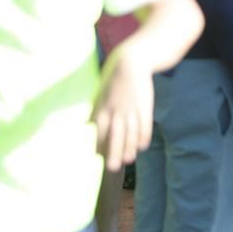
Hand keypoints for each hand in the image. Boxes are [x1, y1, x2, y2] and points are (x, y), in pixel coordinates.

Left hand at [91, 48, 153, 171]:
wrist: (132, 63)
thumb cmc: (114, 80)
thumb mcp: (100, 95)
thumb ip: (95, 112)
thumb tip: (87, 126)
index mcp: (102, 109)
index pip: (99, 133)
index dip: (100, 146)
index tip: (99, 157)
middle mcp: (116, 112)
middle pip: (115, 136)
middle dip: (114, 153)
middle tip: (113, 168)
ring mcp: (132, 110)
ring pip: (131, 134)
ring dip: (130, 148)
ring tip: (129, 159)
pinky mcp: (145, 107)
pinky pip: (145, 126)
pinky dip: (144, 137)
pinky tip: (142, 146)